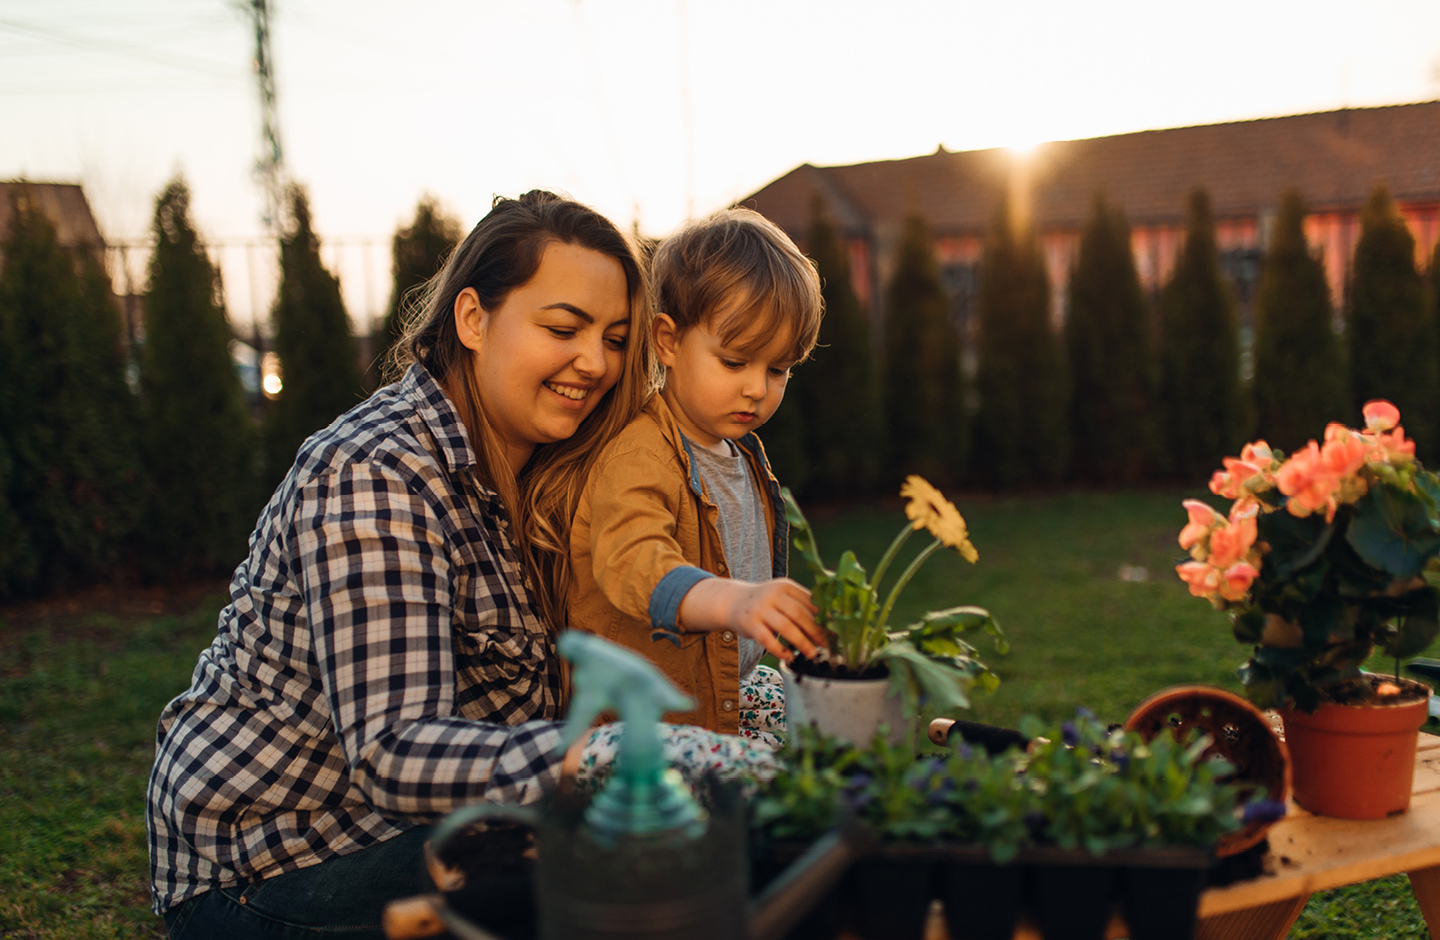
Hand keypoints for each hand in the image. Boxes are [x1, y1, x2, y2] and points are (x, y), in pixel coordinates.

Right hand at [678, 578, 823, 661]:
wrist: (734, 602)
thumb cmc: (767, 603)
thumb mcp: (783, 596)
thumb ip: (802, 604)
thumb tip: (830, 623)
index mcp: (785, 586)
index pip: (809, 602)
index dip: (824, 618)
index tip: (835, 631)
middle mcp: (772, 595)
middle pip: (800, 615)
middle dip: (816, 632)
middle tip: (827, 646)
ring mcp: (760, 609)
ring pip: (786, 627)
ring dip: (802, 643)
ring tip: (812, 654)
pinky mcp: (750, 624)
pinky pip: (768, 640)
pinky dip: (780, 650)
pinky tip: (790, 657)